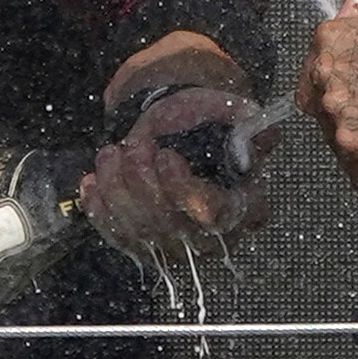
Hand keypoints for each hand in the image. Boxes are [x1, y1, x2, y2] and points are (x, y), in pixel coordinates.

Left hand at [78, 84, 272, 256]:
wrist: (179, 129)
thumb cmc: (206, 120)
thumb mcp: (229, 111)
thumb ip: (245, 122)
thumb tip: (264, 136)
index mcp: (245, 205)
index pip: (214, 212)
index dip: (183, 189)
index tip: (165, 155)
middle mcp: (214, 236)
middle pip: (170, 225)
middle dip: (142, 182)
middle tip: (132, 145)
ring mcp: (177, 246)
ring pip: (140, 231)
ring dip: (117, 191)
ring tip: (110, 154)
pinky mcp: (146, 247)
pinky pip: (118, 236)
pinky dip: (101, 210)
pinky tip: (93, 183)